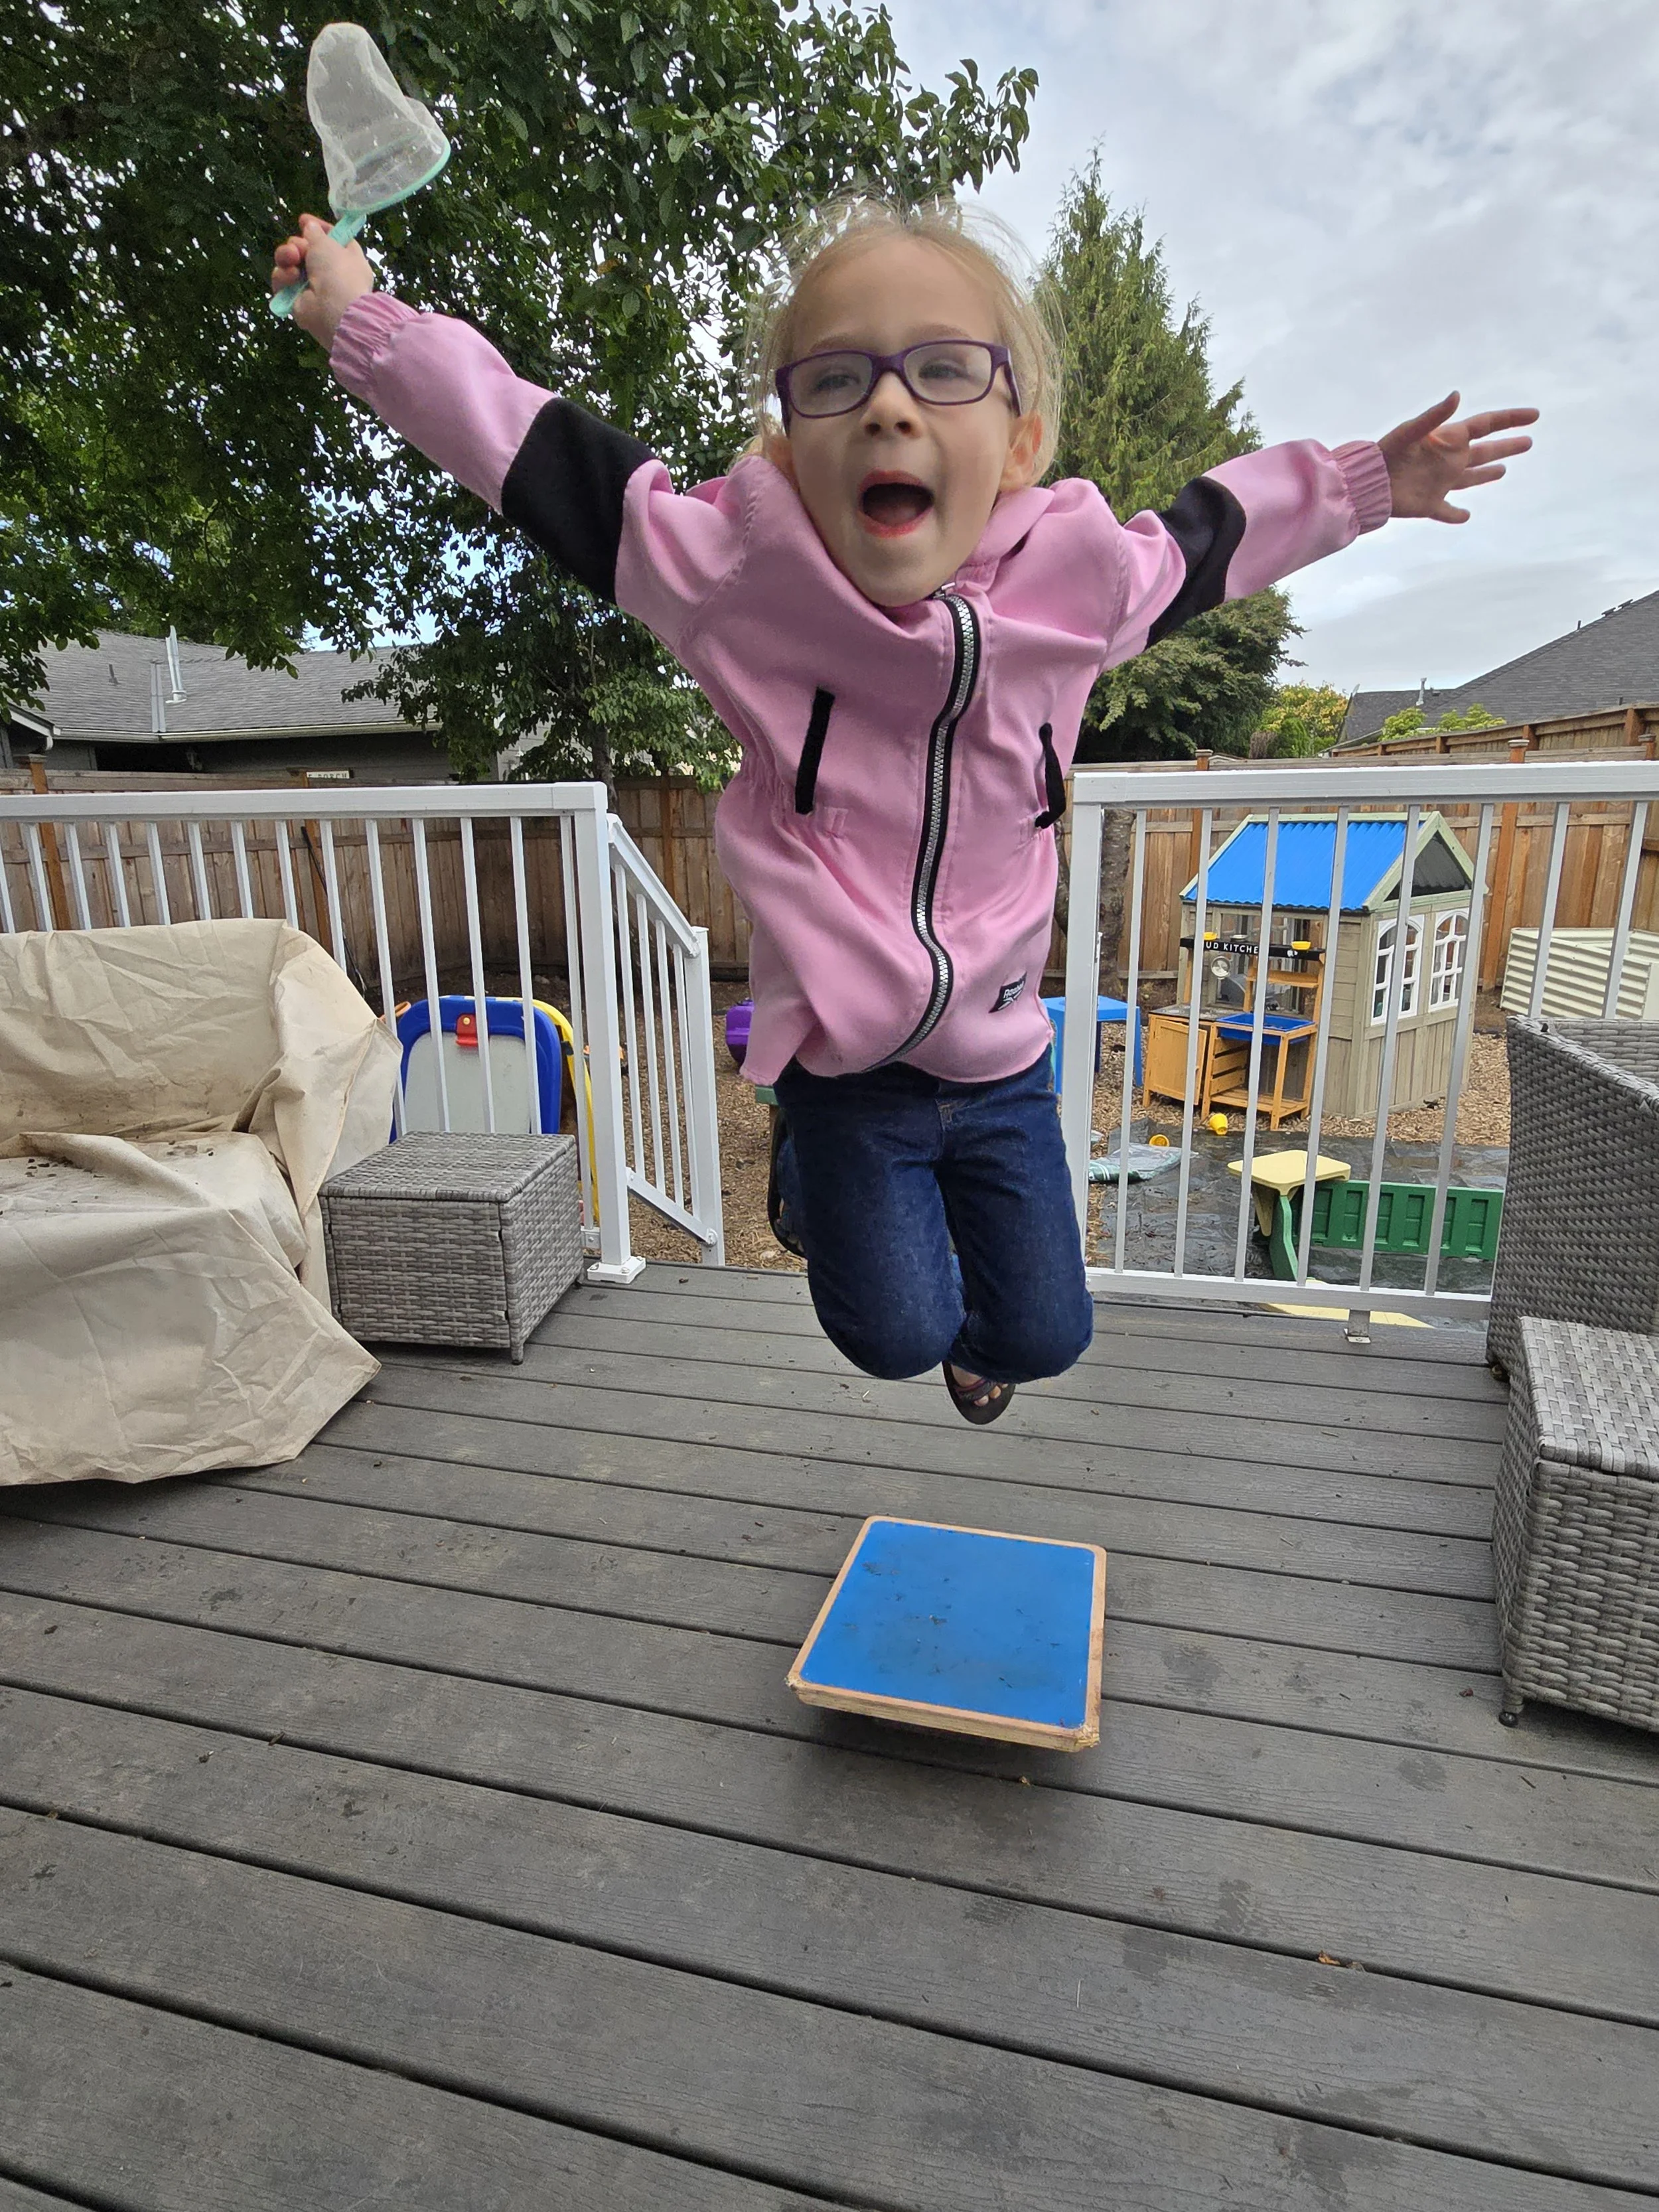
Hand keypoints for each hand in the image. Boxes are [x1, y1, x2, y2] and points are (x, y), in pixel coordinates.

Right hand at [270, 214, 375, 349]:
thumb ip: (316, 233)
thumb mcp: (328, 244)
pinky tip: (292, 278)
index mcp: (346, 258)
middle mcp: (330, 272)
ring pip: (289, 263)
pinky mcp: (296, 300)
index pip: (330, 238)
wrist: (335, 311)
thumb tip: (310, 226)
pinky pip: (282, 282)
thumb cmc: (338, 272)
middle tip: (300, 248)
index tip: (303, 220)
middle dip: (297, 244)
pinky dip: (283, 277)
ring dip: (286, 256)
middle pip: (304, 249)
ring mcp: (312, 287)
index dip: (316, 228)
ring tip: (292, 258)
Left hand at [1378, 393, 1537, 522]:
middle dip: (1507, 446)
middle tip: (1529, 442)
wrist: (1366, 484)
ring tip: (1503, 470)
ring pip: (1471, 478)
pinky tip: (1466, 516)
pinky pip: (1447, 512)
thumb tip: (1457, 395)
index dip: (1510, 419)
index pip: (1486, 425)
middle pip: (1485, 452)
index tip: (1534, 415)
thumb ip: (1434, 417)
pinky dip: (1456, 515)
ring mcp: (1441, 483)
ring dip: (1488, 474)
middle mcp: (1449, 461)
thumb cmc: (1385, 454)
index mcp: (1448, 440)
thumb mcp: (1410, 432)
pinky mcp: (1430, 505)